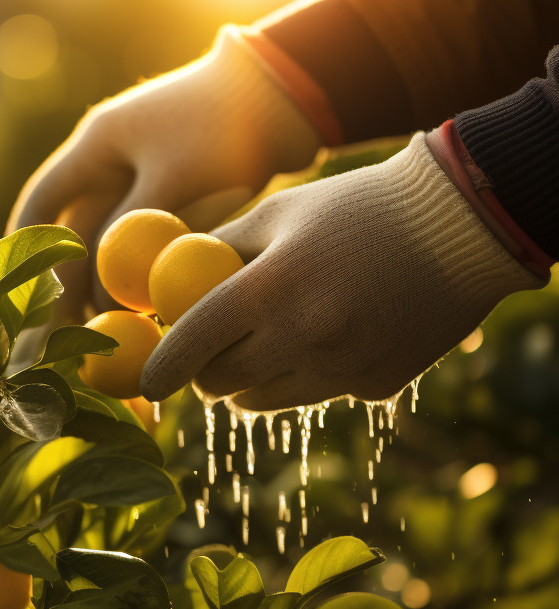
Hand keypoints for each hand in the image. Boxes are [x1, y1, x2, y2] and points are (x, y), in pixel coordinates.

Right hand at [7, 27, 321, 321]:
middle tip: (72, 332)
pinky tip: (148, 306)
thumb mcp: (174, 178)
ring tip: (112, 328)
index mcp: (98, 142)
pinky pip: (149, 241)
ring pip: (114, 240)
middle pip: (77, 229)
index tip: (25, 294)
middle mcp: (113, 160)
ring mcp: (145, 175)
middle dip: (71, 280)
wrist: (291, 92)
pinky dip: (145, 271)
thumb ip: (132, 234)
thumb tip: (101, 295)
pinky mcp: (180, 192)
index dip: (28, 249)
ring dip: (110, 281)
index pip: (44, 200)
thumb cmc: (228, 124)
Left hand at [139, 134, 546, 411]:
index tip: (147, 383)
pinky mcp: (377, 386)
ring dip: (252, 382)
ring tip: (272, 339)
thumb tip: (165, 288)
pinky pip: (317, 395)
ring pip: (266, 401)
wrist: (462, 224)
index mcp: (273, 287)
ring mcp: (344, 367)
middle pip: (223, 384)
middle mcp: (306, 335)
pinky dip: (308, 376)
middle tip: (211, 355)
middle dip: (207, 374)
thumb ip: (218, 252)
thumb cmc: (357, 208)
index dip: (163, 368)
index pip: (194, 342)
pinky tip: (335, 334)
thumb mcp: (279, 213)